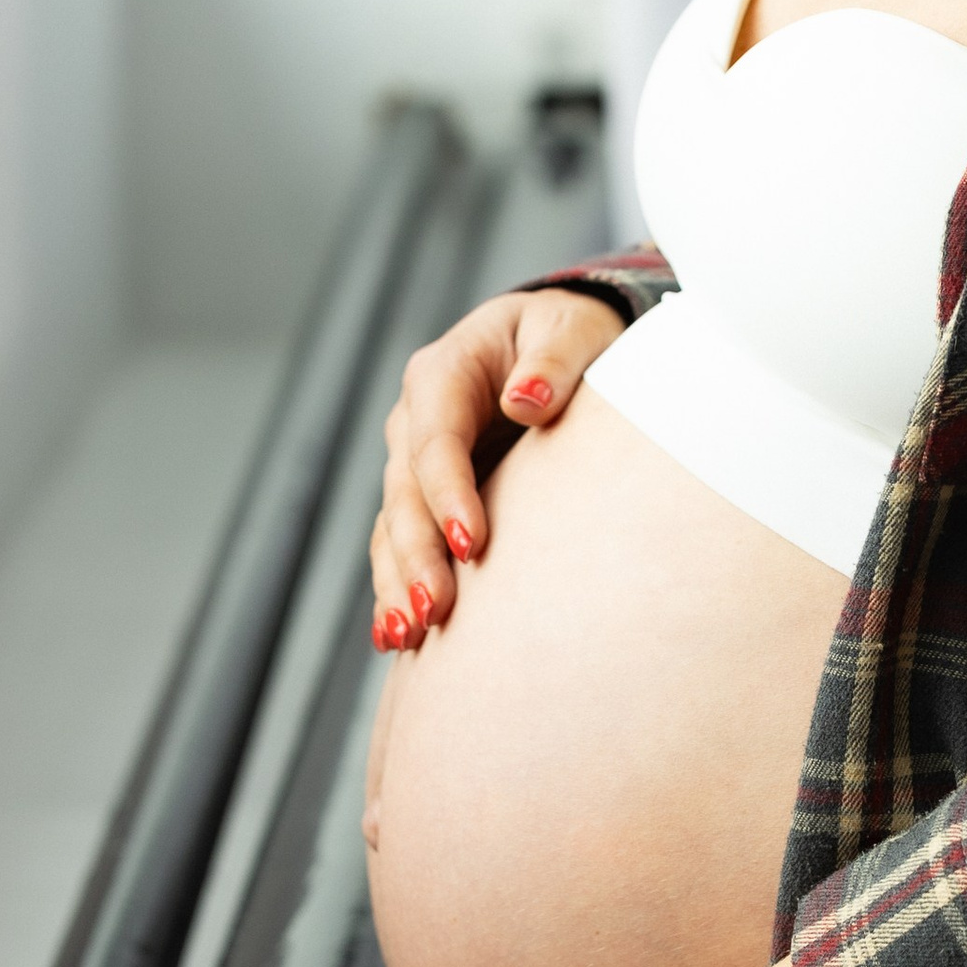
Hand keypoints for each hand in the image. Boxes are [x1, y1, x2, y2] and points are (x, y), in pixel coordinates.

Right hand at [367, 285, 624, 650]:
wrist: (552, 344)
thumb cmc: (566, 334)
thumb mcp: (572, 329)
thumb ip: (555, 360)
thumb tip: (526, 402)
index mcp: (443, 373)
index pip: (436, 439)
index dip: (447, 492)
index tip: (473, 543)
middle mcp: (414, 421)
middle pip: (404, 493)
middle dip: (417, 554)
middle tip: (434, 610)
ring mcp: (413, 463)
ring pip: (394, 527)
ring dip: (398, 582)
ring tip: (406, 636)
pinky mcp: (425, 497)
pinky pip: (402, 545)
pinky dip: (397, 588)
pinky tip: (395, 637)